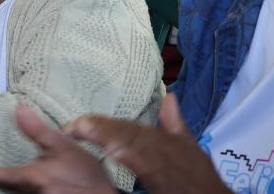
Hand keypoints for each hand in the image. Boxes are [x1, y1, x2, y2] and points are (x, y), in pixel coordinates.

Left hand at [0, 106, 118, 193]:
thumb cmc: (84, 171)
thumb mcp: (64, 146)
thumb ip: (38, 130)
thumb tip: (18, 109)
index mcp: (33, 177)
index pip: (5, 177)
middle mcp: (34, 193)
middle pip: (12, 188)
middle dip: (9, 181)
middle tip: (4, 170)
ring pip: (24, 192)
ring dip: (23, 185)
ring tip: (27, 176)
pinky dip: (34, 189)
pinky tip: (47, 183)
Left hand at [65, 94, 229, 193]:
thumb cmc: (198, 172)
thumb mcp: (187, 144)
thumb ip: (173, 121)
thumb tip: (169, 96)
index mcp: (161, 139)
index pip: (127, 128)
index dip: (102, 124)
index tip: (78, 122)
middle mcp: (157, 147)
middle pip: (124, 133)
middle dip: (100, 128)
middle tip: (74, 125)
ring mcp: (158, 162)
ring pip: (130, 145)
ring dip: (109, 136)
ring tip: (84, 131)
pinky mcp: (159, 176)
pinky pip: (142, 164)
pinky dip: (130, 155)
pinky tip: (114, 150)